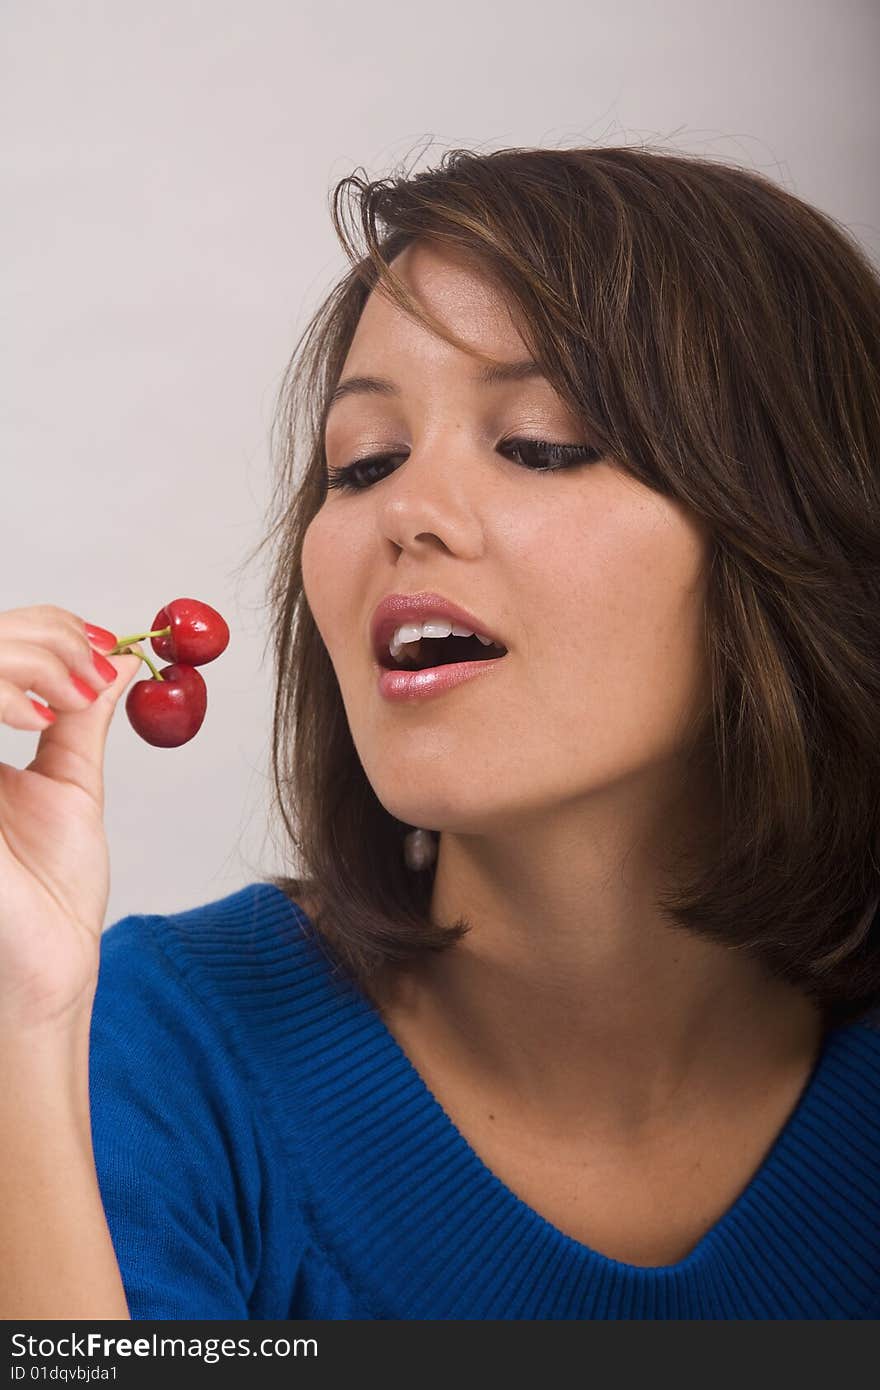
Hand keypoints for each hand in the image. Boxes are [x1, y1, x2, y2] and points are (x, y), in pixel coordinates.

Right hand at [0, 605, 141, 1033]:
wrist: (48, 966)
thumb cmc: (52, 893)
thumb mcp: (72, 785)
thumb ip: (81, 720)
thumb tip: (116, 663)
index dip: (32, 632)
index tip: (93, 639)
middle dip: (29, 639)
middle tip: (85, 653)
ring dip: (15, 662)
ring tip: (66, 691)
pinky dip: (1, 697)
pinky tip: (36, 719)